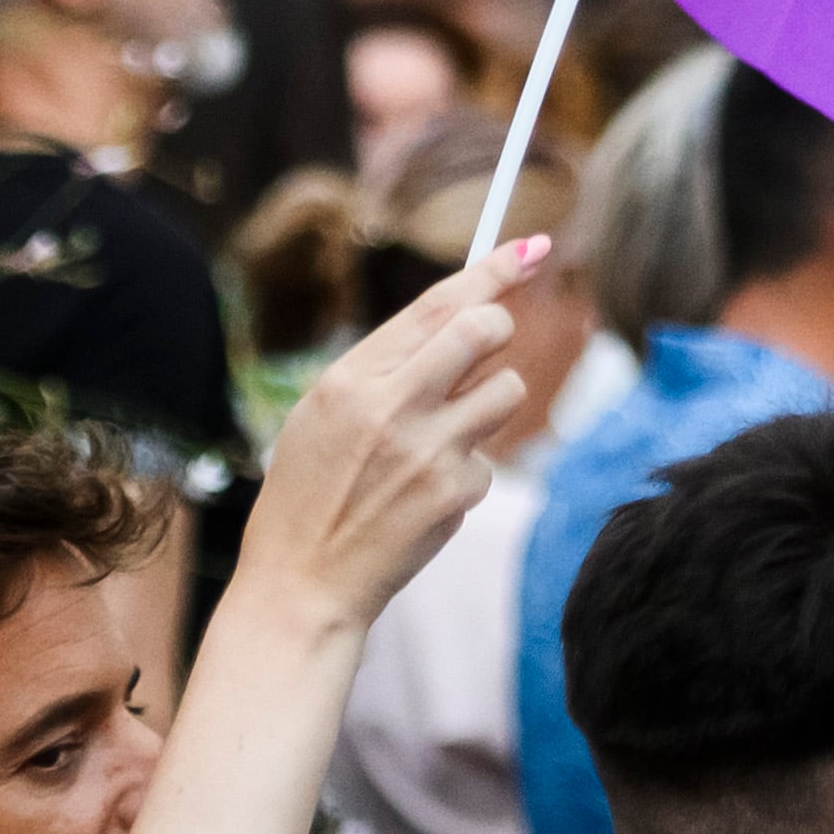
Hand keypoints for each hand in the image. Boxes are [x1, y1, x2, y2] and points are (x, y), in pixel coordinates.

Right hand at [231, 236, 544, 630]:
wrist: (300, 585)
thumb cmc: (309, 494)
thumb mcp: (323, 413)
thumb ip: (385, 368)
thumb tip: (459, 318)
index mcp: (352, 377)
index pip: (438, 303)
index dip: (493, 270)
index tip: (533, 248)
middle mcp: (392, 405)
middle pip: (485, 330)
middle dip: (499, 327)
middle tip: (488, 343)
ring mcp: (427, 451)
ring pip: (507, 392)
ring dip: (488, 407)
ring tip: (439, 440)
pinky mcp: (454, 495)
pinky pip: (488, 462)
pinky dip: (465, 475)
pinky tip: (422, 498)